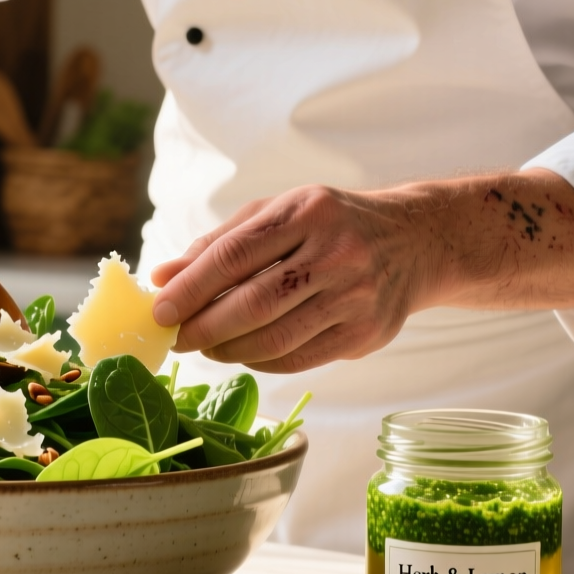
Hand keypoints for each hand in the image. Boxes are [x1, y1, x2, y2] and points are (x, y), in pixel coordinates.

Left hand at [149, 186, 435, 373]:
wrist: (414, 242)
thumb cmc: (330, 225)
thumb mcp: (278, 214)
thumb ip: (219, 244)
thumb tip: (162, 278)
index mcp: (307, 212)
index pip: (235, 254)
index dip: (191, 287)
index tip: (160, 311)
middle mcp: (335, 252)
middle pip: (254, 302)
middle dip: (204, 327)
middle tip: (176, 338)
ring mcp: (354, 295)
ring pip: (275, 338)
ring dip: (228, 350)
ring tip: (206, 347)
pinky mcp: (365, 333)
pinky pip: (298, 358)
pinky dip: (260, 362)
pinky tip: (243, 354)